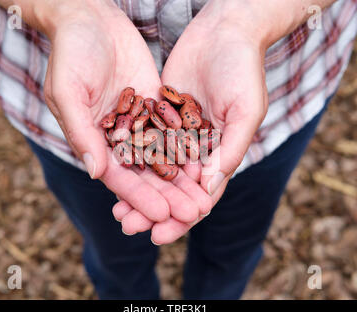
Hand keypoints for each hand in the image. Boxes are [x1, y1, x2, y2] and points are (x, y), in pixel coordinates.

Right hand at [40, 0, 210, 221]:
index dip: (140, 198)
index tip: (162, 215)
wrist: (89, 17)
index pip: (119, 177)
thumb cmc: (70, 53)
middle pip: (146, 174)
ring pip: (164, 157)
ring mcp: (139, 121)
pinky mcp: (156, 103)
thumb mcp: (68, 91)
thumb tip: (96, 173)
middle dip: (168, 196)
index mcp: (94, 140)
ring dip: (182, 180)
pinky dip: (188, 149)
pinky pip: (174, 130)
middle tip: (192, 215)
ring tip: (203, 200)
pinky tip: (206, 165)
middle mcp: (118, 136)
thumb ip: (81, 132)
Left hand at [111, 0, 270, 243]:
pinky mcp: (160, 113)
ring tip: (116, 210)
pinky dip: (129, 159)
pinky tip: (112, 172)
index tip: (159, 235)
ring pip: (154, 170)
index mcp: (221, 155)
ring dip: (137, 191)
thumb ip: (231, 150)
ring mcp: (176, 132)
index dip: (181, 218)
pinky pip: (142, 141)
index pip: (200, 197)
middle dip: (151, 210)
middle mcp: (197, 148)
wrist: (225, 30)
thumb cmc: (243, 69)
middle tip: (128, 226)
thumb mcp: (245, 111)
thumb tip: (209, 190)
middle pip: (172, 189)